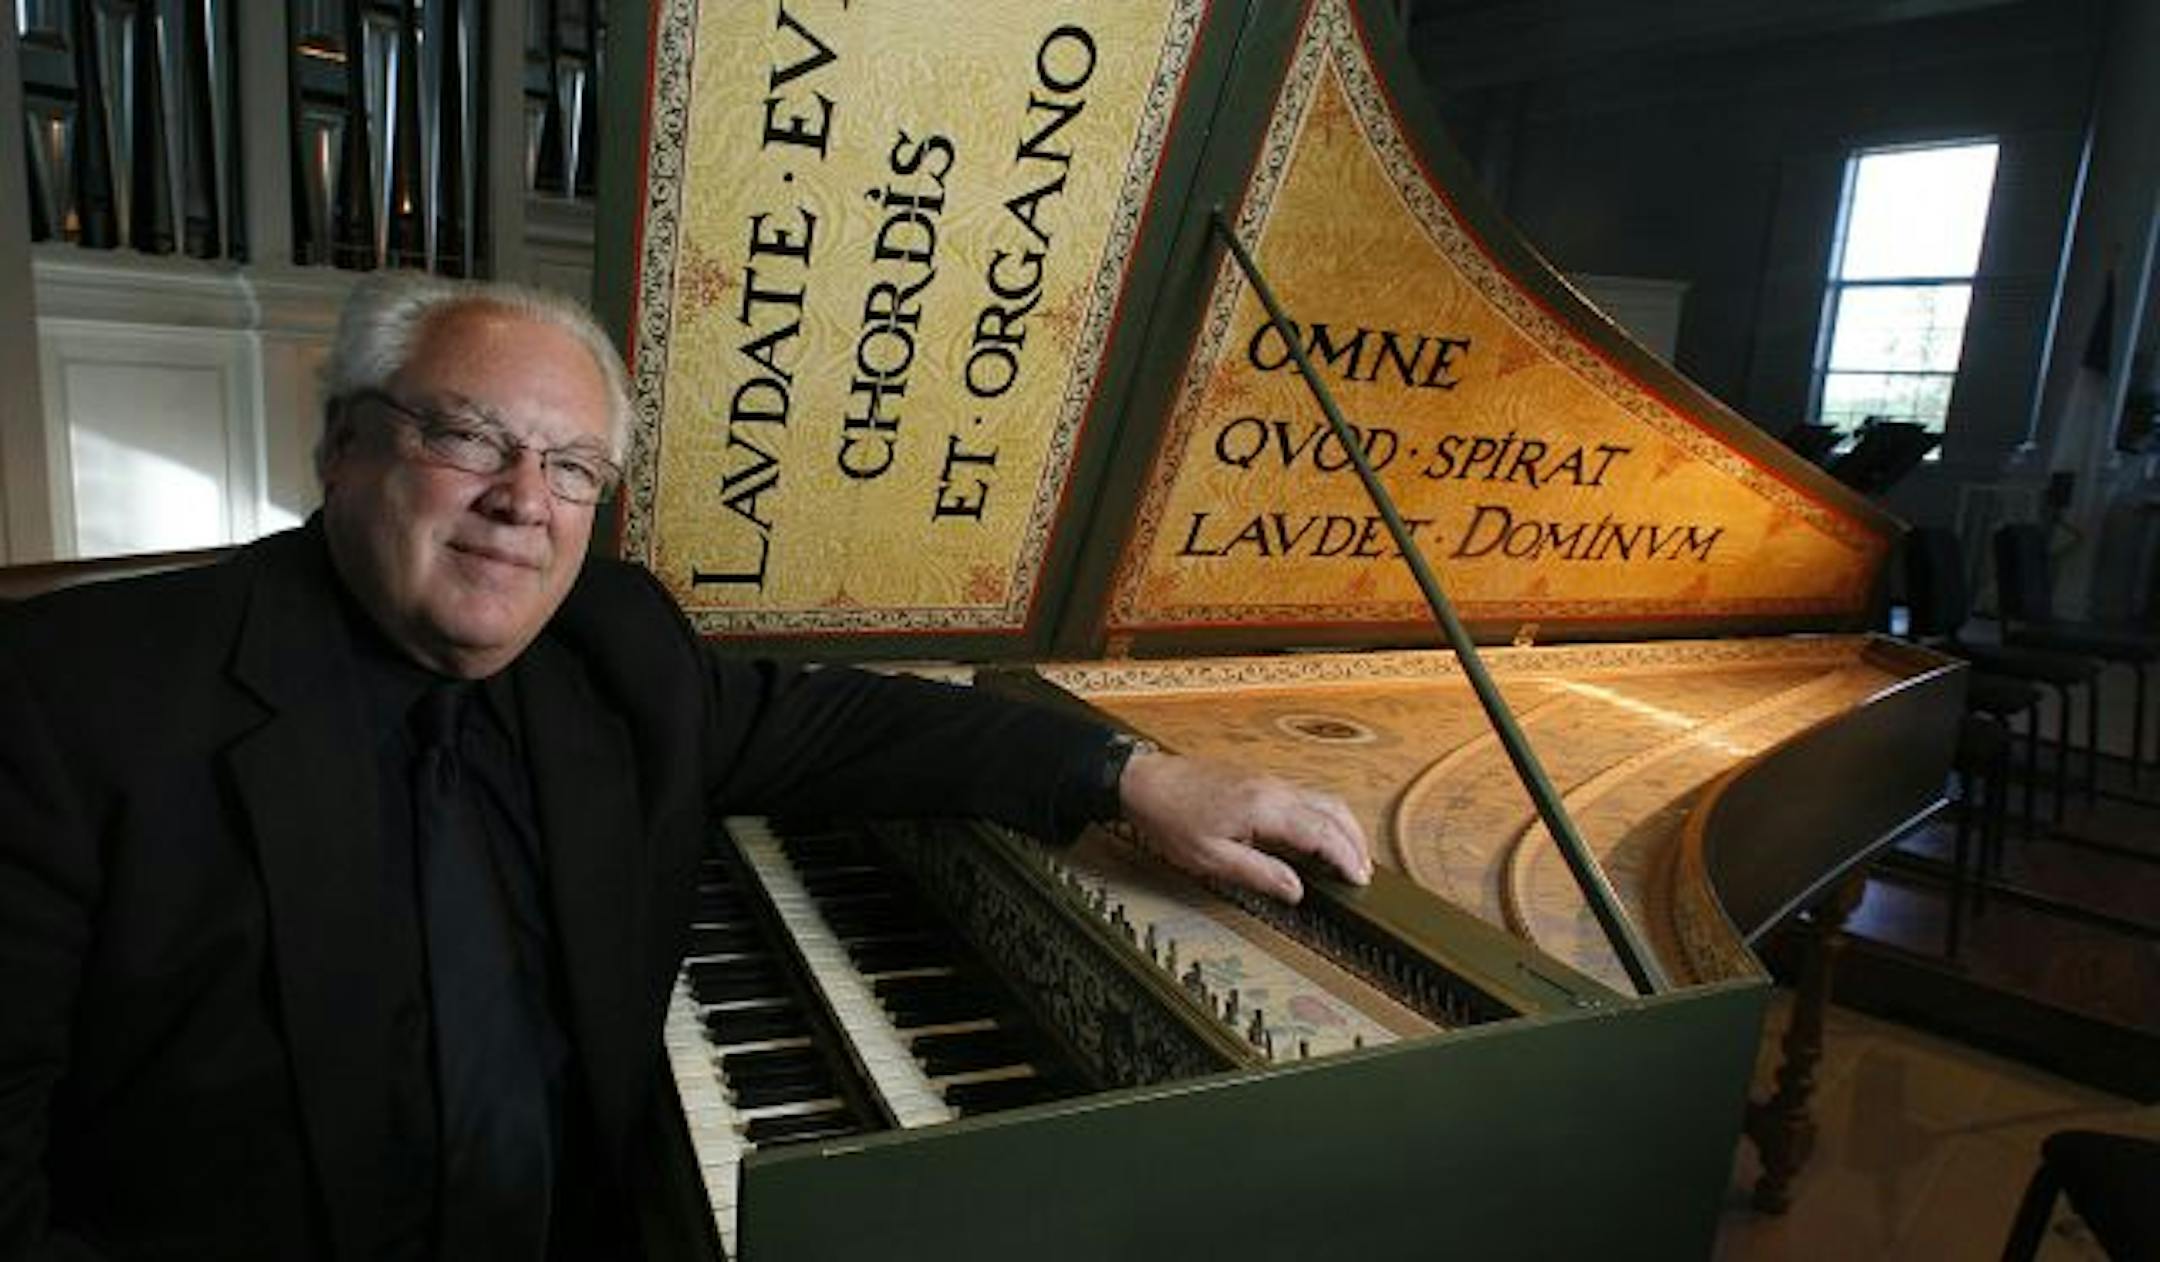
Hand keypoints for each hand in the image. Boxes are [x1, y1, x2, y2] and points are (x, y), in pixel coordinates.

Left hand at [1116, 752, 1372, 903]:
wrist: (1145, 781)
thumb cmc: (1171, 819)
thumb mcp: (1211, 859)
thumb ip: (1259, 874)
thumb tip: (1297, 891)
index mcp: (1266, 808)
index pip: (1323, 833)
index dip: (1346, 858)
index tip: (1360, 880)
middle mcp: (1275, 789)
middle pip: (1333, 810)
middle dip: (1355, 842)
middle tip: (1364, 873)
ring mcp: (1269, 780)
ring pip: (1322, 798)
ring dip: (1342, 827)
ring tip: (1350, 857)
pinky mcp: (1260, 779)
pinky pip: (1305, 795)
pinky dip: (1324, 816)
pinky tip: (1318, 835)